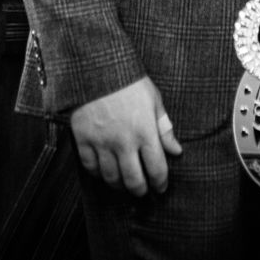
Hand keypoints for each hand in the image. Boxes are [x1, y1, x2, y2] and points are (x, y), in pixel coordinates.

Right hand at [71, 77, 182, 196]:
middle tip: (143, 191)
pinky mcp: (83, 140)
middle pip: (133, 180)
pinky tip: (105, 172)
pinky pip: (90, 167)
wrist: (97, 68)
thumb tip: (176, 150)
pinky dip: (98, 174)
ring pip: (111, 178)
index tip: (161, 187)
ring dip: (120, 185)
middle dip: (141, 190)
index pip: (157, 168)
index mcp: (145, 131)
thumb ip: (164, 127)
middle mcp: (124, 142)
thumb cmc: (129, 81)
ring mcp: (102, 143)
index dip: (160, 183)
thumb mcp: (153, 99)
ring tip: (125, 184)